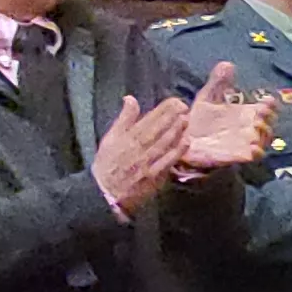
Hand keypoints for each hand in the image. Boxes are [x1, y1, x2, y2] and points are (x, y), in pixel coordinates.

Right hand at [90, 92, 192, 215]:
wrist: (104, 193)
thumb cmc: (108, 163)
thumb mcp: (111, 138)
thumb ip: (124, 119)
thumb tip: (130, 98)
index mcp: (126, 138)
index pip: (147, 120)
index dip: (162, 110)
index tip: (175, 101)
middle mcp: (136, 149)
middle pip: (156, 130)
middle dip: (171, 117)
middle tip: (184, 106)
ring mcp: (145, 163)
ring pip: (163, 144)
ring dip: (176, 131)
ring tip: (186, 119)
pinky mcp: (153, 177)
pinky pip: (166, 162)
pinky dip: (176, 151)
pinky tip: (186, 142)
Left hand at [178, 63, 275, 173]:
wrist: (183, 142)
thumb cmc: (198, 121)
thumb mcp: (207, 98)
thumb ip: (218, 82)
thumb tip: (227, 64)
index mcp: (245, 114)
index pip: (266, 108)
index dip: (271, 105)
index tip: (268, 101)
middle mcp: (248, 129)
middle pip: (268, 124)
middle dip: (268, 118)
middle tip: (261, 112)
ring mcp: (243, 143)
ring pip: (263, 140)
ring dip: (264, 134)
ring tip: (256, 126)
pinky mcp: (235, 157)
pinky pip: (252, 157)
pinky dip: (256, 153)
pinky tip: (253, 148)